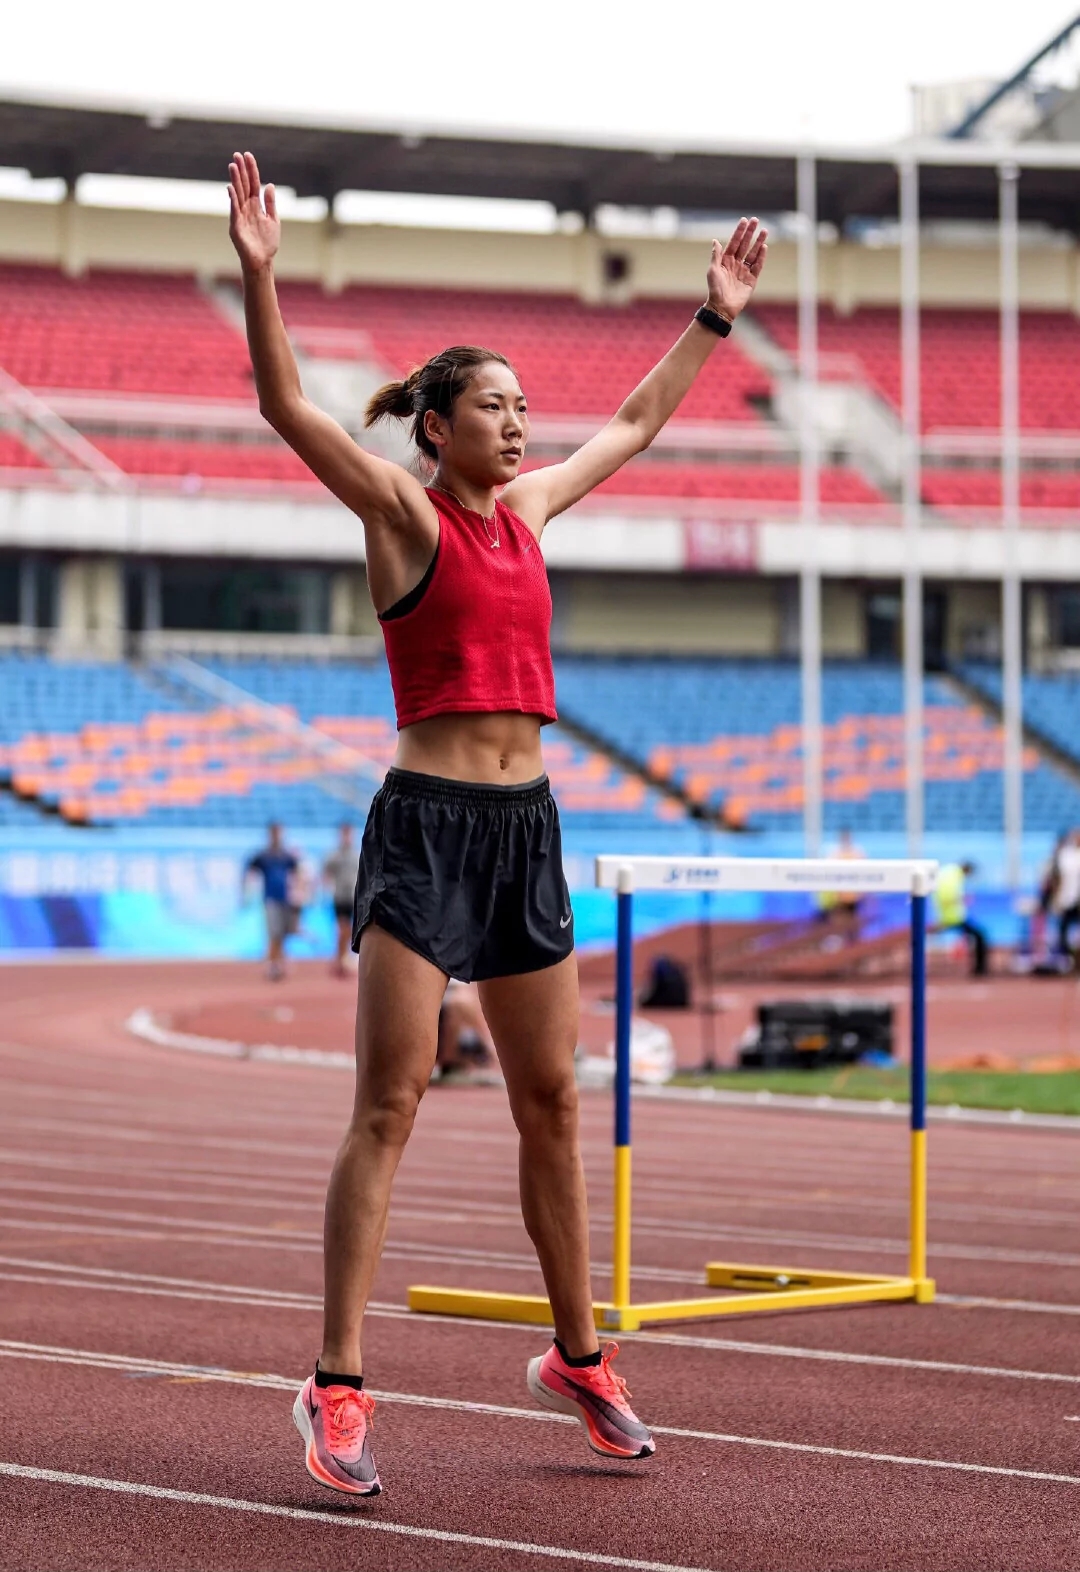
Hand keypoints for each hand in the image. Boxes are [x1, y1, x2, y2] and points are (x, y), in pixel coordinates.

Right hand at [228, 150, 279, 274]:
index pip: (253, 184)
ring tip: (233, 165)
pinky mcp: (235, 225)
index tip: (248, 156)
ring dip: (235, 180)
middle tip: (237, 154)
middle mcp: (247, 208)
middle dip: (241, 170)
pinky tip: (231, 187)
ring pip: (238, 194)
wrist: (262, 261)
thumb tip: (270, 185)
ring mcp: (240, 216)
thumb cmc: (267, 243)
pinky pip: (234, 210)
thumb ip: (271, 203)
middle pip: (244, 185)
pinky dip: (233, 199)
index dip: (252, 170)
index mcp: (256, 206)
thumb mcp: (273, 220)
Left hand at [706, 218, 767, 320]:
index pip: (734, 242)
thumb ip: (716, 256)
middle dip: (750, 232)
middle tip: (756, 220)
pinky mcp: (751, 280)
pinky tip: (764, 247)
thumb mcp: (712, 271)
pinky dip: (761, 257)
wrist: (722, 307)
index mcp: (726, 260)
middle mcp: (736, 264)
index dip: (739, 232)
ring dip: (758, 242)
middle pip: (745, 245)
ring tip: (764, 231)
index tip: (744, 221)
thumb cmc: (715, 289)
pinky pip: (757, 266)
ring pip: (753, 253)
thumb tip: (715, 241)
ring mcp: (744, 271)